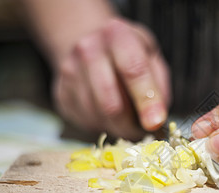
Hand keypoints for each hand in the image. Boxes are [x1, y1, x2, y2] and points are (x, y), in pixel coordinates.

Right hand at [53, 18, 169, 139]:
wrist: (88, 43)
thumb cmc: (128, 54)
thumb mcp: (151, 57)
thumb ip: (158, 85)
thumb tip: (156, 120)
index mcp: (117, 35)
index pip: (133, 70)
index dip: (146, 100)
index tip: (155, 123)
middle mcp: (88, 49)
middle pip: (111, 103)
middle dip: (130, 125)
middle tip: (141, 131)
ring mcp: (69, 71)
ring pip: (97, 117)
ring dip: (116, 127)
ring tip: (125, 119)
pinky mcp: (61, 93)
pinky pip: (85, 122)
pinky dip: (101, 125)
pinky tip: (106, 113)